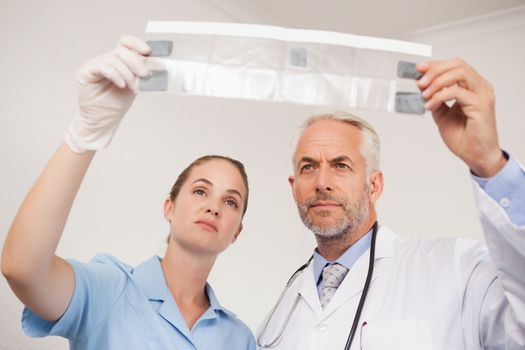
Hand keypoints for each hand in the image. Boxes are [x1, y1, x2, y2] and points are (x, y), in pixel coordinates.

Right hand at [64, 36, 150, 152]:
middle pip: (122, 51)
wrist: (103, 120)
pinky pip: (102, 67)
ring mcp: (95, 64)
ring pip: (114, 59)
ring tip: (132, 87)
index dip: (136, 43)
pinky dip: (115, 75)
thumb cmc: (116, 103)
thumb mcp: (134, 85)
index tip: (148, 51)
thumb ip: (139, 72)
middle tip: (145, 75)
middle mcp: (106, 60)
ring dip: (127, 74)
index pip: (125, 43)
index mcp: (118, 61)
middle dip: (136, 62)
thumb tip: (150, 61)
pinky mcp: (86, 72)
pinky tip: (121, 85)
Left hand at [417, 58, 505, 176]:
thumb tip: (421, 85)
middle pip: (457, 64)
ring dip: (437, 82)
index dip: (435, 65)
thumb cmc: (464, 137)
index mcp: (473, 87)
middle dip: (434, 71)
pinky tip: (430, 106)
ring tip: (425, 95)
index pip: (455, 65)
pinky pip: (456, 92)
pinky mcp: (480, 105)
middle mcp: (480, 87)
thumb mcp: (442, 114)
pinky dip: (439, 97)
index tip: (418, 69)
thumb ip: (434, 99)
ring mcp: (482, 94)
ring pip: (459, 73)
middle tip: (420, 83)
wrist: (475, 155)